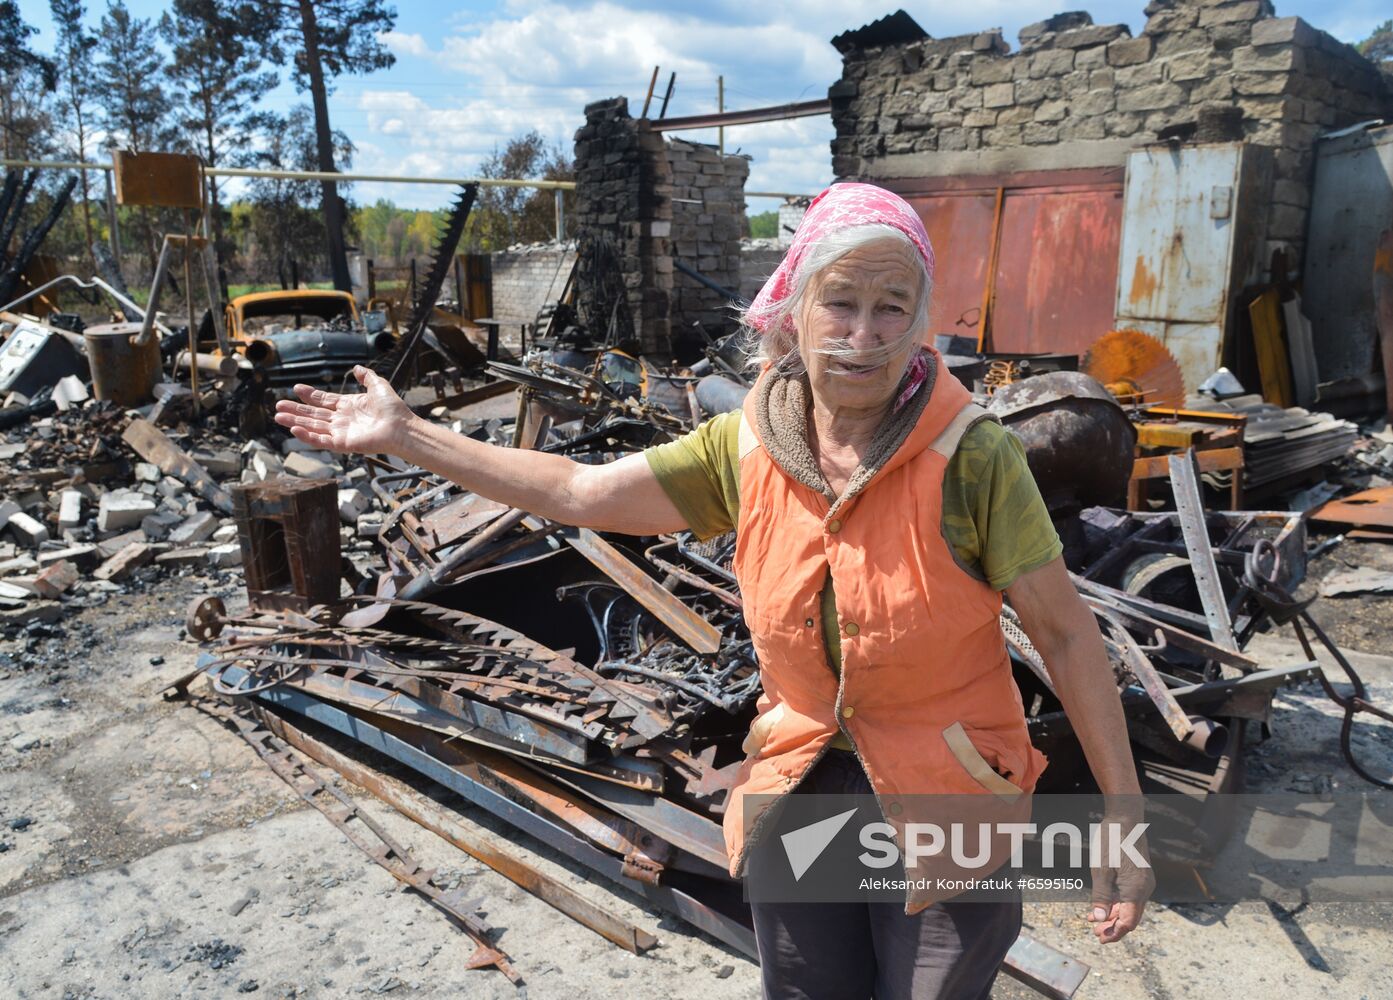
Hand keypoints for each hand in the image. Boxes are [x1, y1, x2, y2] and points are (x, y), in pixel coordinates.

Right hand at [272, 365, 415, 455]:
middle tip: (278, 406)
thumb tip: (357, 368)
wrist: (401, 426)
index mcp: (348, 406)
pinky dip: (307, 436)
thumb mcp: (378, 386)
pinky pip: (321, 441)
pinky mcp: (343, 444)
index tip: (296, 389)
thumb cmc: (393, 408)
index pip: (324, 401)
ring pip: (313, 427)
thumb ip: (367, 377)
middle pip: (314, 415)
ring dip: (295, 422)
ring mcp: (341, 432)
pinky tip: (294, 429)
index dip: (310, 396)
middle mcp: (342, 420)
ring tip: (278, 416)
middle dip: (296, 410)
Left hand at [1086, 812, 1154, 943]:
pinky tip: (1102, 907)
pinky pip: (1129, 897)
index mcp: (1136, 889)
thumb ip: (1101, 896)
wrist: (1125, 818)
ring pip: (1129, 908)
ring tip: (1094, 923)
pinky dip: (1116, 904)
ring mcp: (1143, 883)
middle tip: (1095, 933)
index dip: (1115, 933)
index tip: (1100, 938)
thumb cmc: (1111, 841)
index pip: (1129, 922)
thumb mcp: (1101, 869)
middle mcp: (1144, 889)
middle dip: (1113, 928)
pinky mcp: (1139, 877)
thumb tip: (1100, 920)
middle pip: (1130, 917)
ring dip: (1113, 917)